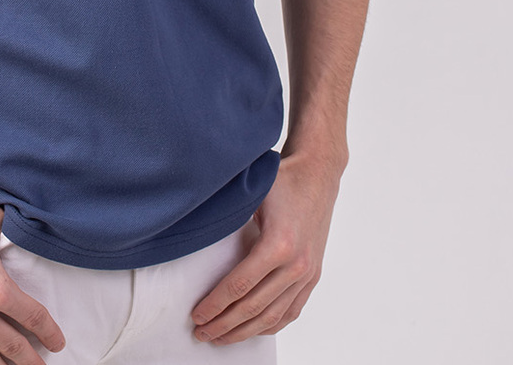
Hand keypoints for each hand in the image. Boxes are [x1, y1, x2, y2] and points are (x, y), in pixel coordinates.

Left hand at [189, 151, 340, 344]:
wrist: (318, 173)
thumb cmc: (283, 180)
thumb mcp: (253, 193)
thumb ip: (229, 218)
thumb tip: (195, 232)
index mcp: (278, 245)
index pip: (239, 286)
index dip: (215, 304)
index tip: (197, 315)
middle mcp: (296, 265)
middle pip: (253, 308)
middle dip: (224, 324)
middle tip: (201, 333)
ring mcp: (307, 273)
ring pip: (272, 316)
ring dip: (244, 332)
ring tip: (221, 338)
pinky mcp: (313, 276)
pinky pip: (291, 311)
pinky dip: (270, 325)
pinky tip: (253, 330)